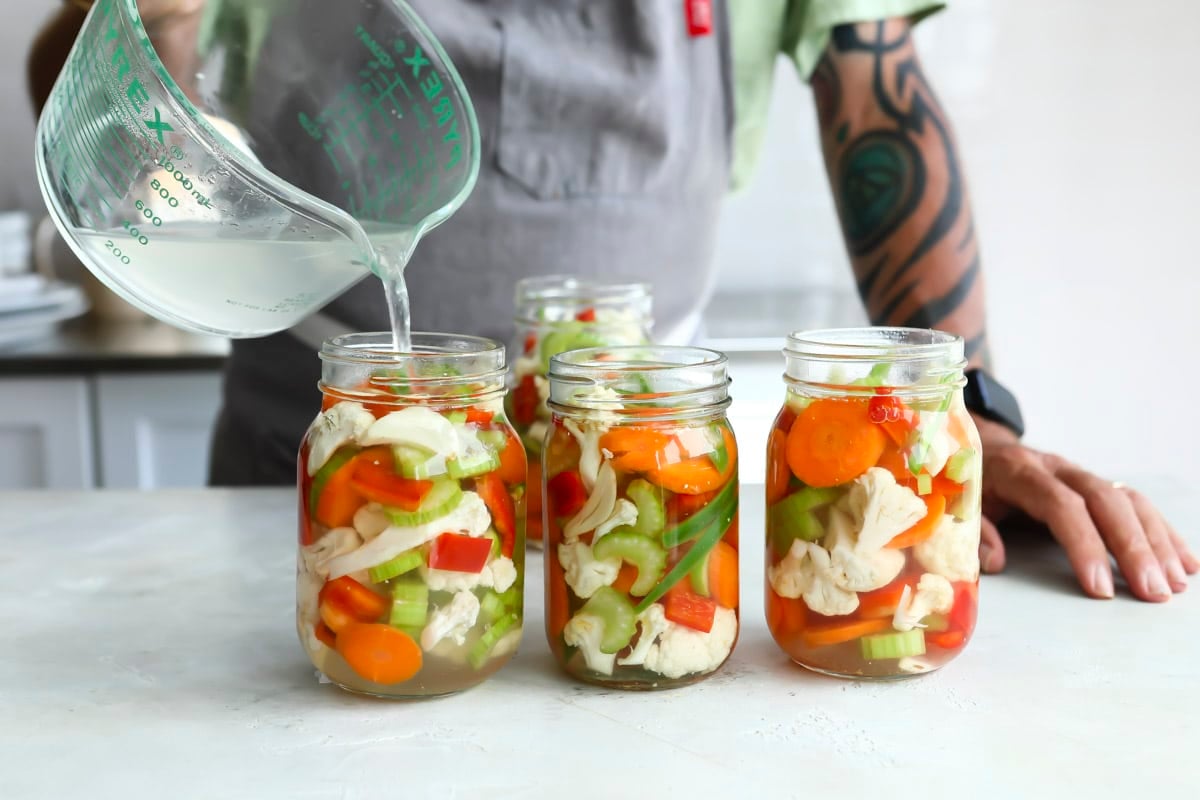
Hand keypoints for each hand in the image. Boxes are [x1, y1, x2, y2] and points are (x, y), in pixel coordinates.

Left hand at [974, 417, 1197, 600]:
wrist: (983, 446)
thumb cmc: (971, 481)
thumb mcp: (961, 501)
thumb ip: (974, 529)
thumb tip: (994, 562)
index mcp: (1021, 471)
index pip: (1061, 505)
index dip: (1083, 544)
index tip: (1100, 587)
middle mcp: (1058, 469)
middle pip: (1106, 502)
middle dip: (1133, 548)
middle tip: (1153, 593)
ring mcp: (1082, 475)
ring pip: (1129, 501)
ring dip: (1156, 543)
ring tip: (1175, 584)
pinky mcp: (1097, 484)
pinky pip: (1137, 504)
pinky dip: (1163, 533)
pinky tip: (1186, 563)